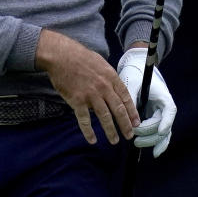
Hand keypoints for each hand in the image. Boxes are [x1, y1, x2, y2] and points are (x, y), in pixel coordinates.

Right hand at [35, 29, 140, 144]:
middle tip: (129, 135)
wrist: (61, 55)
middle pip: (118, 110)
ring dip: (110, 131)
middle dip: (125, 125)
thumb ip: (108, 78)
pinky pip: (85, 120)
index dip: (132, 112)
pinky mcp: (77, 101)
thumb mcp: (101, 63)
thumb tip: (115, 89)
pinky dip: (88, 132)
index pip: (125, 97)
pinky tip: (92, 140)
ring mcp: (91, 95)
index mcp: (111, 77)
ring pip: (104, 117)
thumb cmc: (80, 57)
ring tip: (114, 140)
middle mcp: (103, 87)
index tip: (136, 122)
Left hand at [117, 47, 175, 156]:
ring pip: (162, 133)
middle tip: (135, 139)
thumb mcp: (132, 84)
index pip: (169, 111)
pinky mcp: (153, 118)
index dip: (165, 122)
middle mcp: (164, 107)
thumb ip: (130, 100)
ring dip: (152, 141)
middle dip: (151, 135)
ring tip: (137, 145)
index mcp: (163, 96)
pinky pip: (157, 133)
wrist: (137, 68)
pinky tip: (151, 152)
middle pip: (164, 125)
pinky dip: (154, 142)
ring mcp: (160, 114)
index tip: (160, 131)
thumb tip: (127, 117)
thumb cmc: (135, 74)